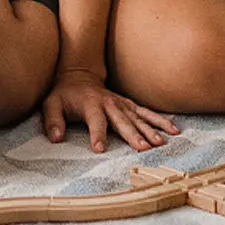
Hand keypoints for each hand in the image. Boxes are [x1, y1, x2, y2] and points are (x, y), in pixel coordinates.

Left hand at [42, 68, 178, 153]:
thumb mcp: (51, 104)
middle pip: (123, 121)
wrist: (79, 75)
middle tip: (144, 148)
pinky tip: (173, 129)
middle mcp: (109, 104)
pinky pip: (147, 112)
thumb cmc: (64, 95)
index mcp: (90, 105)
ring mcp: (122, 104)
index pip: (95, 121)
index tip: (100, 149)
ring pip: (139, 118)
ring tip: (162, 142)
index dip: (97, 134)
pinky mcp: (129, 105)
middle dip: (133, 135)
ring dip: (151, 130)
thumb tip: (56, 138)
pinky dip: (160, 120)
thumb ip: (53, 121)